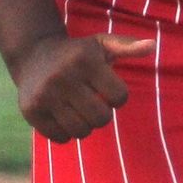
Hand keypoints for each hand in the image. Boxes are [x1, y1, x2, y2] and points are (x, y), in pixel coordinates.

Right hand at [12, 32, 149, 142]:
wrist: (33, 55)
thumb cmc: (77, 53)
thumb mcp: (102, 44)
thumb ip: (128, 46)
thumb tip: (152, 46)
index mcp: (84, 60)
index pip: (120, 97)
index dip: (118, 96)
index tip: (107, 89)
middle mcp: (63, 77)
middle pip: (102, 118)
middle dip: (103, 114)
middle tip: (93, 103)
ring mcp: (45, 95)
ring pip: (81, 131)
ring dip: (85, 126)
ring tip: (79, 111)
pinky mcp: (30, 111)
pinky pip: (60, 138)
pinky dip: (66, 133)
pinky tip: (62, 116)